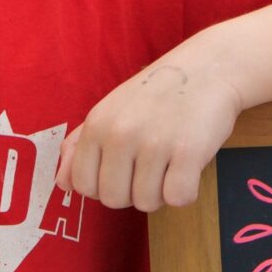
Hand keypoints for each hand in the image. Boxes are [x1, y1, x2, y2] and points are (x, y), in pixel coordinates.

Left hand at [61, 60, 243, 210]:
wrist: (209, 69)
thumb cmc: (157, 94)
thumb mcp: (110, 110)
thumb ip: (79, 146)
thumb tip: (62, 184)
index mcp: (97, 125)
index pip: (83, 185)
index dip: (104, 186)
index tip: (124, 170)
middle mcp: (121, 134)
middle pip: (114, 200)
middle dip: (134, 192)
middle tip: (152, 166)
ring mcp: (154, 143)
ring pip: (147, 203)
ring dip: (162, 192)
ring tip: (171, 163)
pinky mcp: (188, 152)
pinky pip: (178, 198)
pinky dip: (186, 191)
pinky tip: (189, 167)